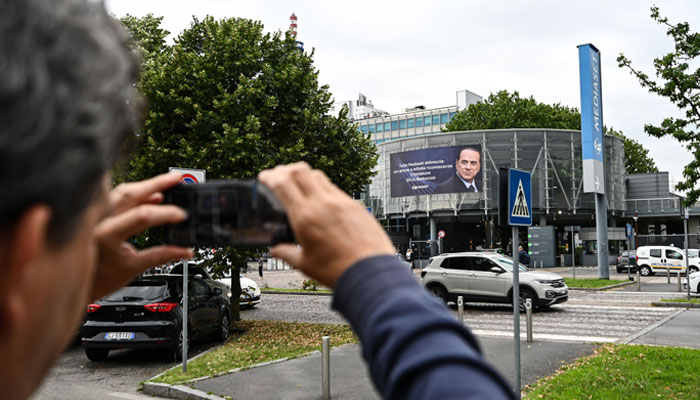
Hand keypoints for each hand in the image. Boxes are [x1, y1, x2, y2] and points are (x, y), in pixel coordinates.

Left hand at [90, 173, 192, 299]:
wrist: (76, 283)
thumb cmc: (98, 279)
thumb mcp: (133, 269)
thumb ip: (160, 256)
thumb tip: (184, 251)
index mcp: (106, 235)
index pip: (142, 216)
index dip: (165, 214)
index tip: (181, 216)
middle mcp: (98, 219)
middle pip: (130, 192)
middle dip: (157, 183)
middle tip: (177, 178)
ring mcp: (96, 214)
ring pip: (123, 191)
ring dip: (146, 186)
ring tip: (168, 183)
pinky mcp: (97, 213)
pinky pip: (118, 197)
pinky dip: (137, 194)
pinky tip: (152, 195)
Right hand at [259, 163, 393, 286]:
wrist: (370, 272)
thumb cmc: (339, 270)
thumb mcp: (305, 264)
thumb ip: (286, 253)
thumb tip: (276, 249)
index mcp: (305, 217)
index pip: (283, 184)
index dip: (270, 176)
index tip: (265, 176)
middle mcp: (323, 203)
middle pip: (300, 171)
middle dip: (285, 169)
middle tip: (279, 175)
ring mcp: (341, 201)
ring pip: (318, 175)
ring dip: (304, 175)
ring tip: (299, 183)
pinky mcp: (355, 205)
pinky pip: (334, 187)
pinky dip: (322, 186)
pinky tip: (321, 198)